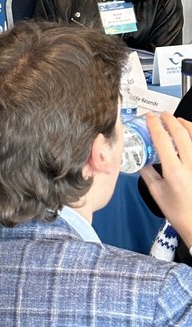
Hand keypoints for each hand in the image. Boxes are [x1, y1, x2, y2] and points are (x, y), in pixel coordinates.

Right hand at [140, 113, 191, 245]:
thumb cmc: (176, 210)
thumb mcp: (156, 191)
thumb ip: (147, 172)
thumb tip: (140, 157)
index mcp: (174, 172)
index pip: (163, 140)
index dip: (155, 125)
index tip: (149, 117)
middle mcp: (190, 165)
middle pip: (181, 134)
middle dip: (171, 120)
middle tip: (163, 115)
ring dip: (186, 125)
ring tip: (178, 121)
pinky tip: (189, 134)